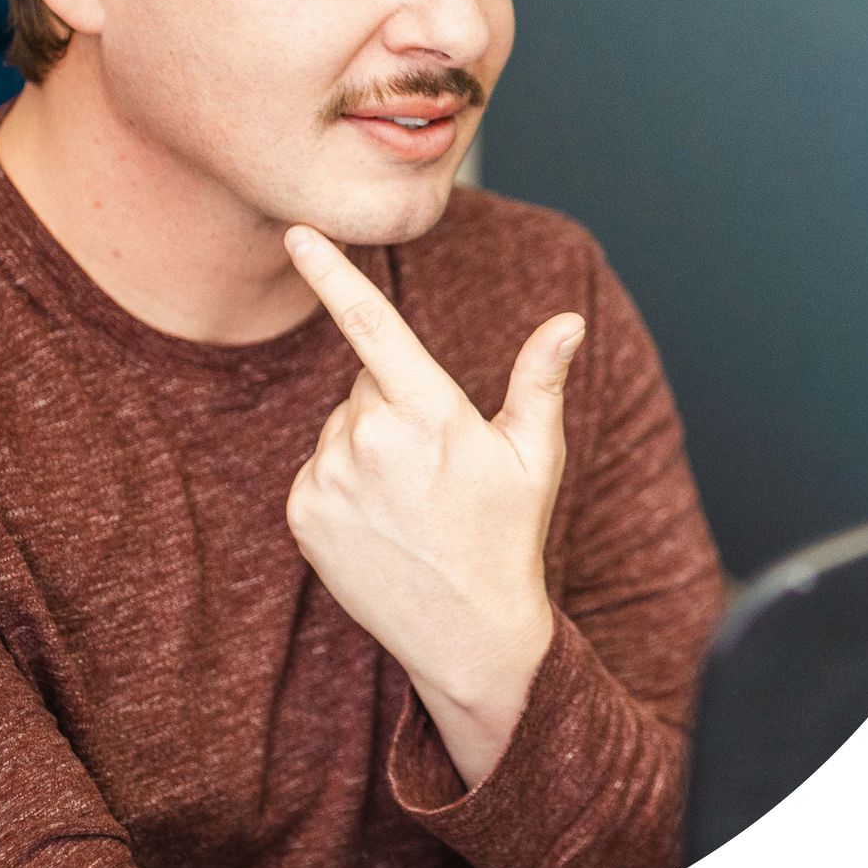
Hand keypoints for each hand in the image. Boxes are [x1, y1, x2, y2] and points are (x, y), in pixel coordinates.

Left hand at [283, 224, 584, 783]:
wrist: (468, 635)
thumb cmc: (508, 535)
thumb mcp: (534, 455)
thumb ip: (540, 379)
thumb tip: (569, 320)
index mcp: (430, 414)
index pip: (373, 326)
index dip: (332, 272)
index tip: (298, 232)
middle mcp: (369, 440)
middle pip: (367, 381)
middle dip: (395, 402)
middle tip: (435, 462)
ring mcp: (329, 478)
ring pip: (341, 423)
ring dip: (367, 443)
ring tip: (408, 499)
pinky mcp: (302, 512)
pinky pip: (317, 466)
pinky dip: (341, 480)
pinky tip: (378, 519)